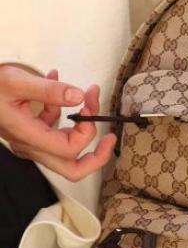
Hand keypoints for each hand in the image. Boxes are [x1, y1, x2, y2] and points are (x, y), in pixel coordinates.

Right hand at [0, 64, 115, 180]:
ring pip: (65, 151)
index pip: (69, 149)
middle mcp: (31, 146)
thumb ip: (48, 90)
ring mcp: (29, 141)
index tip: (89, 104)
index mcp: (29, 137)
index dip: (87, 131)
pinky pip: (51, 129)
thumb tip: (78, 96)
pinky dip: (60, 110)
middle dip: (96, 155)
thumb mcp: (16, 81)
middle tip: (110, 136)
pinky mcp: (27, 131)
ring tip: (87, 94)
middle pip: (72, 169)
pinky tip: (55, 78)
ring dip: (81, 127)